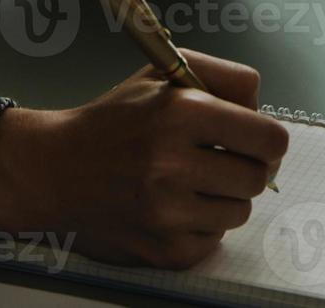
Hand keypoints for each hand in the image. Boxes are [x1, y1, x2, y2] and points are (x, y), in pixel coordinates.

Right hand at [0, 51, 287, 268]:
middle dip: (244, 167)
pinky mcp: (164, 250)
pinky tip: (170, 206)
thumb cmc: (114, 120)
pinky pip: (213, 238)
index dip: (267, 141)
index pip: (270, 139)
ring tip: (186, 181)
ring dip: (222, 197)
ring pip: (240, 211)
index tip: (255, 142)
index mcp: (181, 113)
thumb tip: (264, 112)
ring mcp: (167, 213)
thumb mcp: (166, 74)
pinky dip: (199, 224)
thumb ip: (227, 78)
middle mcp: (173, 164)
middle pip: (258, 178)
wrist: (55, 170)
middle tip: (217, 160)